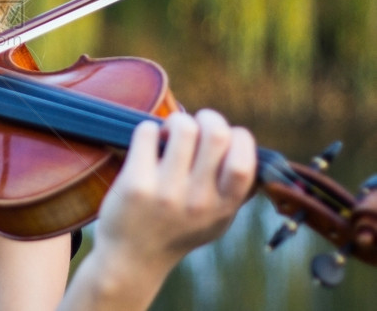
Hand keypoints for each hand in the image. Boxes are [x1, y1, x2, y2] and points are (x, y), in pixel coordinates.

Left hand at [95, 109, 255, 268]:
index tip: (223, 137)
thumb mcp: (216, 220)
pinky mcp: (136, 183)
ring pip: (183, 127)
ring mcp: (167, 192)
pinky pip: (147, 132)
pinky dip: (148, 129)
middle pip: (216, 134)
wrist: (131, 258)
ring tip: (167, 134)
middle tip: (193, 126)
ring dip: (175, 121)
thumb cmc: (176, 231)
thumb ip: (234, 191)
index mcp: (223, 207)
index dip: (237, 136)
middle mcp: (199, 200)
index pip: (244, 160)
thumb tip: (246, 148)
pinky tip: (146, 144)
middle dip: (207, 117)